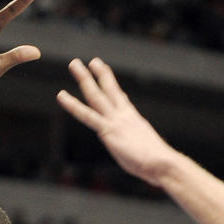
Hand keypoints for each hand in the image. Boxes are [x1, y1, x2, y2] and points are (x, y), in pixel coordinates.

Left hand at [57, 57, 175, 186]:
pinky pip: (86, 115)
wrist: (161, 163)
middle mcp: (124, 115)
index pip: (121, 99)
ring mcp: (115, 121)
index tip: (105, 73)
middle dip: (98, 74)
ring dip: (84, 78)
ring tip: (74, 64)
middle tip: (90, 60)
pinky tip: (62, 96)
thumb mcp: (145, 147)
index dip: (112, 85)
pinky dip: (73, 105)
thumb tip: (137, 138)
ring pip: (96, 95)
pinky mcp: (108, 131)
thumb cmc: (157, 162)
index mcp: (133, 119)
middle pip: (108, 89)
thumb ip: (137, 140)